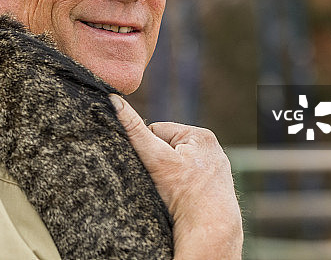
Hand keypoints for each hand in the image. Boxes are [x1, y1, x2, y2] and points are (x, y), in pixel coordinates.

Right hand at [110, 94, 242, 259]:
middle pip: (168, 148)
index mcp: (201, 135)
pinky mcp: (215, 188)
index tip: (154, 166)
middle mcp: (212, 149)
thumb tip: (114, 100)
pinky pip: (189, 180)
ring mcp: (215, 170)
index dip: (149, 148)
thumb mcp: (155, 157)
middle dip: (160, 162)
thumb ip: (134, 130)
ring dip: (170, 175)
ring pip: (177, 164)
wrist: (208, 231)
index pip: (158, 130)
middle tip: (163, 181)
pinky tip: (181, 199)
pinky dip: (182, 188)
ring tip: (173, 191)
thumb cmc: (183, 192)